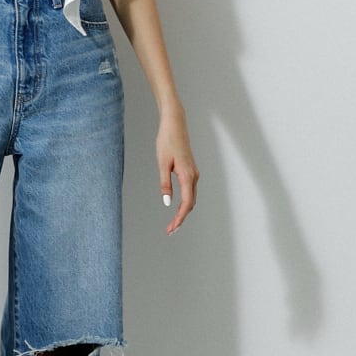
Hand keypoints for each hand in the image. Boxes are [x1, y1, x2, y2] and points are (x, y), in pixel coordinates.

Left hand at [156, 107, 198, 235]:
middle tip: (170, 231)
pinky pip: (190, 191)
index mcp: (187, 175)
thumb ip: (165, 184)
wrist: (175, 124)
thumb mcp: (162, 163)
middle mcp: (194, 176)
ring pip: (191, 198)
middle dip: (181, 219)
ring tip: (172, 223)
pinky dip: (185, 203)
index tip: (172, 229)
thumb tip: (166, 203)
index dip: (179, 218)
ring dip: (183, 212)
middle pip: (190, 204)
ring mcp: (194, 173)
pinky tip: (178, 209)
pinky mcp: (191, 171)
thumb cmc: (167, 141)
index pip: (186, 204)